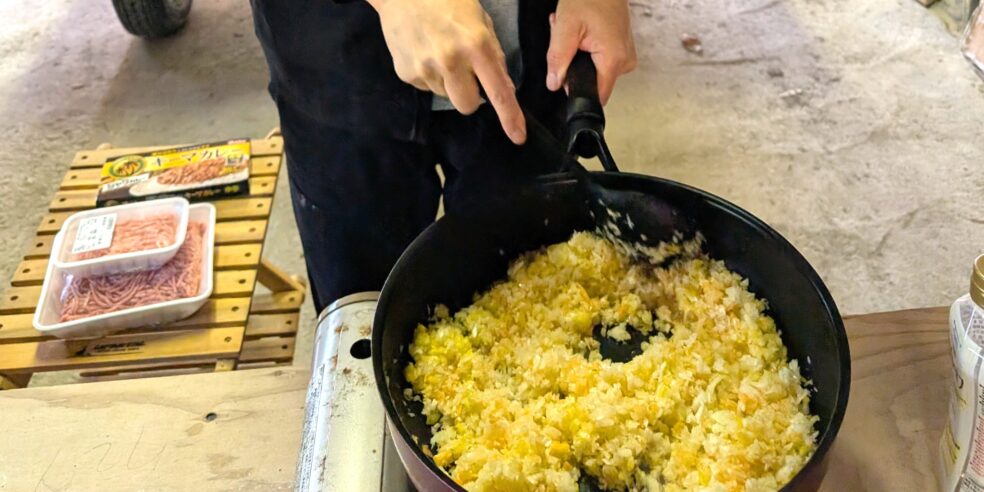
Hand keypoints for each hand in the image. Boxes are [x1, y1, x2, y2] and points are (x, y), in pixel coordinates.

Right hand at [369, 0, 525, 143]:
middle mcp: (451, 61)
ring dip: (448, 82)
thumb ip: (493, 55)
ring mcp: (425, 69)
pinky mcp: (406, 73)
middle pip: (468, 105)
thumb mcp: (480, 21)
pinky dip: (429, 75)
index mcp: (476, 45)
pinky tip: (424, 51)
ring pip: (446, 96)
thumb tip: (504, 88)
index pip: (498, 91)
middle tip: (466, 74)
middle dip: (471, 96)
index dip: (510, 116)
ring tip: (440, 52)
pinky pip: (426, 87)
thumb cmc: (447, 0)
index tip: (518, 136)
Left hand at [546, 0, 636, 103]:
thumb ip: (558, 59)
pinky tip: (582, 33)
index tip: (565, 74)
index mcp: (614, 59)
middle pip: (591, 82)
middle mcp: (625, 61)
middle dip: (572, 65)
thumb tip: (554, 84)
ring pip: (593, 71)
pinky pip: (600, 60)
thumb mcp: (566, 27)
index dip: (575, 90)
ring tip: (575, 32)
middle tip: (567, 40)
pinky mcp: (622, 50)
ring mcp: (625, 56)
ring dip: (577, 54)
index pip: (595, 96)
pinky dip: (586, 48)